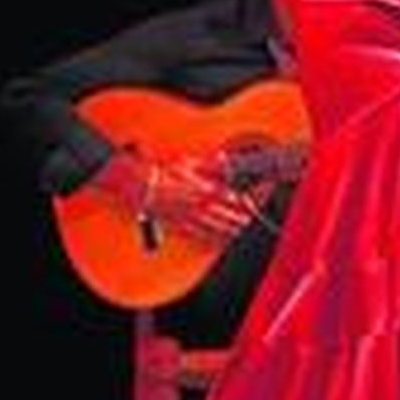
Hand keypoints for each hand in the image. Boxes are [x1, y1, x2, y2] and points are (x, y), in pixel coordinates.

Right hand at [96, 152, 254, 241]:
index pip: (232, 197)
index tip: (255, 201)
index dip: (246, 200)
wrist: (143, 188)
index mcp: (205, 189)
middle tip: (254, 221)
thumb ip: (210, 163)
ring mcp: (192, 218)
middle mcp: (200, 206)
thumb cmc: (165, 173)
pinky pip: (202, 236)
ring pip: (218, 228)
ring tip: (243, 233)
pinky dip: (214, 240)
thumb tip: (225, 158)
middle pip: (228, 215)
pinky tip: (223, 242)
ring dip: (232, 231)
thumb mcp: (189, 163)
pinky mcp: (183, 227)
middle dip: (243, 219)